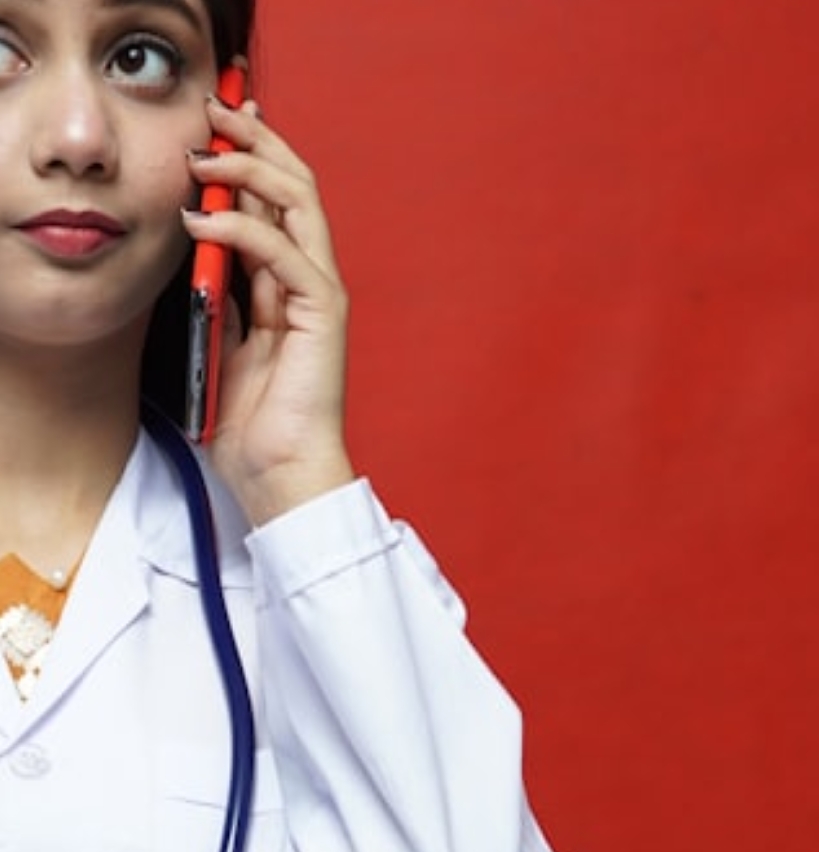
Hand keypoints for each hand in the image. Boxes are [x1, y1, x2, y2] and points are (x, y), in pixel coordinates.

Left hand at [182, 94, 354, 524]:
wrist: (283, 474)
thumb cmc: (256, 427)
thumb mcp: (224, 345)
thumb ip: (222, 295)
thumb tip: (200, 246)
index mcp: (289, 288)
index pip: (277, 203)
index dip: (250, 158)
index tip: (212, 130)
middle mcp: (310, 282)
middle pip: (295, 186)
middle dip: (254, 143)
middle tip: (214, 113)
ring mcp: (320, 295)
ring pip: (297, 203)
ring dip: (248, 170)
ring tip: (203, 157)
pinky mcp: (321, 314)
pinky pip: (284, 253)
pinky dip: (242, 229)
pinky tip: (204, 221)